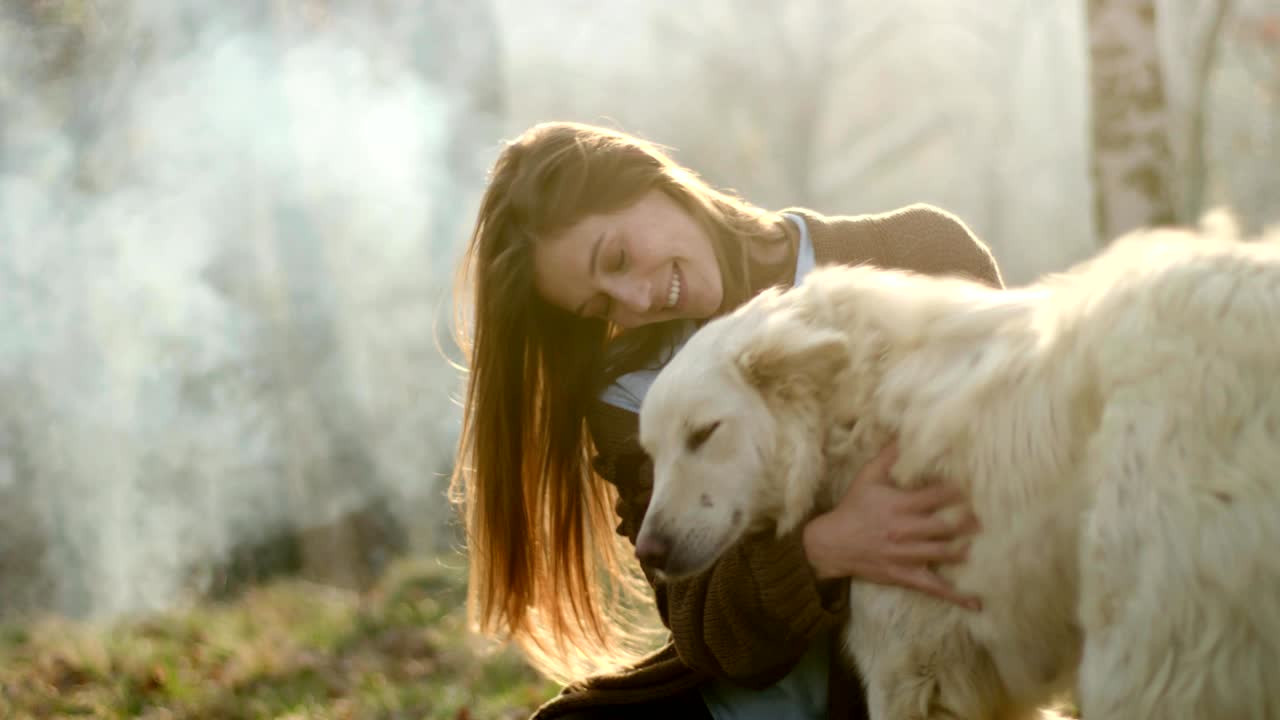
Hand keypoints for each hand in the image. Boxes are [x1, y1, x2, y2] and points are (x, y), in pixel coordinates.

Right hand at [802, 442, 982, 609]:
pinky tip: (976, 603)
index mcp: (899, 505)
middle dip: (969, 521)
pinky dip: (955, 596)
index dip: (956, 491)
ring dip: (965, 548)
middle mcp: (905, 530)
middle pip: (945, 526)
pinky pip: (933, 587)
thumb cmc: (853, 507)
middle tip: (988, 516)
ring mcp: (906, 555)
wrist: (832, 543)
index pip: (934, 496)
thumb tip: (904, 435)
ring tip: (983, 542)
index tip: (975, 485)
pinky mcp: (904, 575)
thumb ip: (888, 457)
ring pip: (943, 553)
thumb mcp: (866, 478)